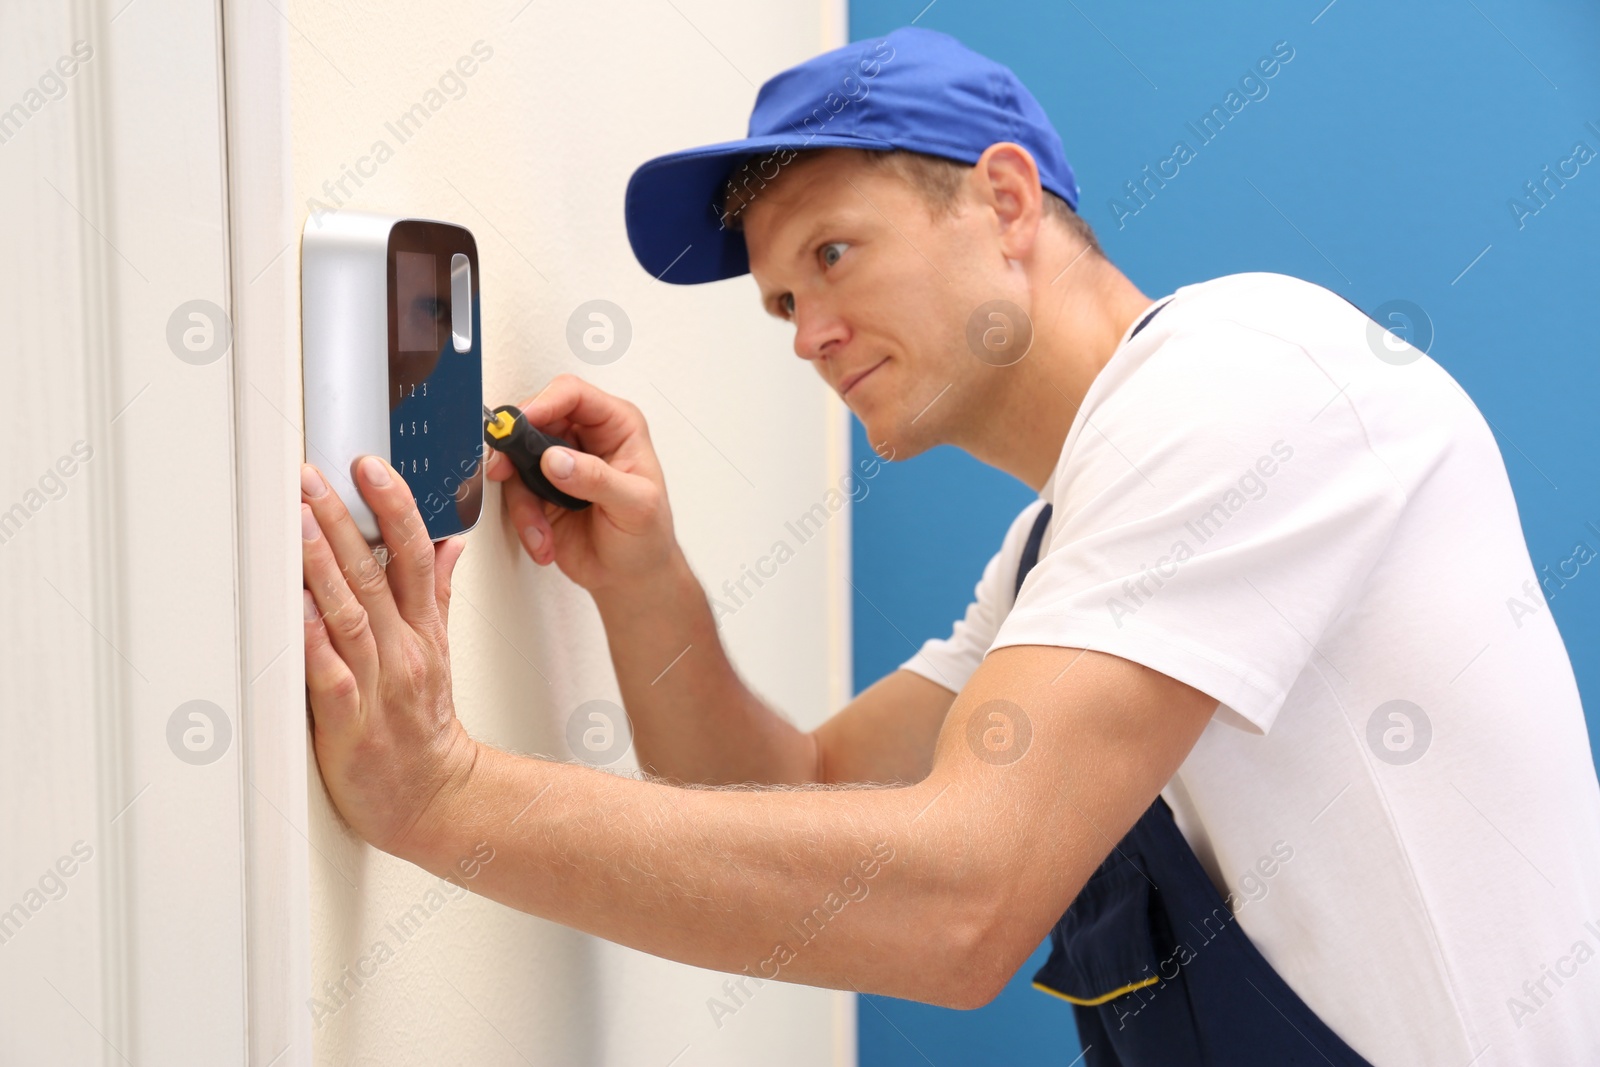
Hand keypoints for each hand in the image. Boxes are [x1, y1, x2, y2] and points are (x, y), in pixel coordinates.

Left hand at [300, 456, 476, 857]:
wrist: (435, 798)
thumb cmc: (427, 728)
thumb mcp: (441, 650)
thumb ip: (440, 593)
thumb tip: (449, 542)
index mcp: (423, 630)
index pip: (415, 554)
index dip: (395, 506)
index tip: (370, 467)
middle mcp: (402, 649)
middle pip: (375, 573)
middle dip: (342, 520)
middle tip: (312, 477)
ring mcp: (377, 684)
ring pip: (349, 615)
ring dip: (322, 565)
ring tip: (298, 523)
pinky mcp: (349, 722)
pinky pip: (330, 675)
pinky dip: (314, 642)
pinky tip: (297, 610)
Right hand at [484, 373, 679, 595]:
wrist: (632, 578)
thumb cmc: (648, 537)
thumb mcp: (635, 506)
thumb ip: (597, 479)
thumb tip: (557, 459)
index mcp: (616, 427)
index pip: (573, 395)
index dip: (543, 403)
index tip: (522, 425)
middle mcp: (585, 439)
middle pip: (535, 421)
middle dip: (516, 451)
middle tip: (505, 472)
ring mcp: (560, 465)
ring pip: (518, 461)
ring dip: (524, 502)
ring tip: (542, 531)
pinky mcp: (541, 492)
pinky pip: (516, 495)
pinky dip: (525, 522)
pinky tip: (544, 541)